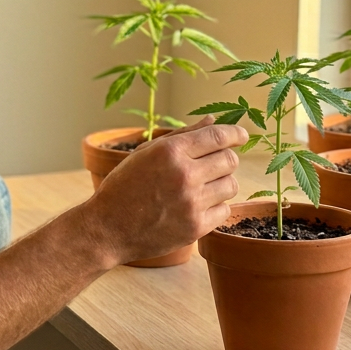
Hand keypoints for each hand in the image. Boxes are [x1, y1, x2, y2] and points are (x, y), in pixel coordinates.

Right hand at [87, 117, 247, 264]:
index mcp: (170, 152)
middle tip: (213, 166)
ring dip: (221, 184)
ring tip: (202, 188)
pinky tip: (197, 207)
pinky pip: (224, 210)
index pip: (218, 136)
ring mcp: (192, 203)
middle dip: (225, 160)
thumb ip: (183, 135)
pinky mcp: (196, 227)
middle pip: (230, 160)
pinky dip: (215, 208)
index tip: (242, 135)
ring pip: (231, 185)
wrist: (108, 228)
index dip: (235, 133)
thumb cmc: (124, 186)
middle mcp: (184, 175)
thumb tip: (213, 121)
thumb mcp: (146, 153)